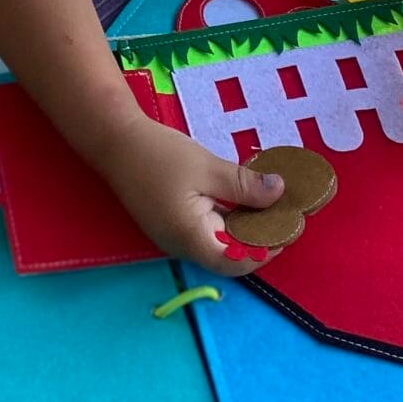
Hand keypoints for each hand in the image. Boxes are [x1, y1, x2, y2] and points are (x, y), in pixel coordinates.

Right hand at [104, 118, 289, 277]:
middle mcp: (183, 245)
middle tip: (286, 211)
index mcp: (191, 238)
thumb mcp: (207, 167)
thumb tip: (280, 193)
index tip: (289, 226)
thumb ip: (244, 185)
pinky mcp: (172, 222)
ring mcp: (176, 235)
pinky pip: (206, 228)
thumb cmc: (158, 154)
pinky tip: (243, 198)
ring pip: (218, 240)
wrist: (113, 139)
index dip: (267, 250)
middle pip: (229, 253)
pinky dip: (228, 217)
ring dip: (245, 226)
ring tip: (271, 204)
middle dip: (260, 236)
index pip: (237, 262)